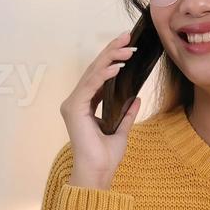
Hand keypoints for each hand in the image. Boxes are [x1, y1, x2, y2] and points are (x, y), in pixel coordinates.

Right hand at [59, 31, 142, 189]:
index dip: (112, 58)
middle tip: (128, 36)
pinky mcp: (74, 109)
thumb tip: (136, 98)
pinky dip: (103, 75)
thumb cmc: (106, 157)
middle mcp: (76, 102)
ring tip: (127, 49)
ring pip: (92, 73)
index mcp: (85, 105)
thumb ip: (126, 114)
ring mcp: (73, 104)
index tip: (128, 46)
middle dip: (112, 51)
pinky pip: (90, 86)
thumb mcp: (121, 130)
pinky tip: (117, 67)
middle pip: (95, 69)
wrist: (98, 173)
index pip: (99, 76)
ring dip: (110, 59)